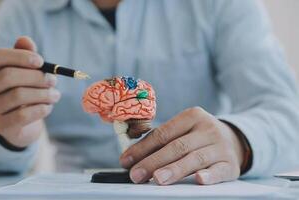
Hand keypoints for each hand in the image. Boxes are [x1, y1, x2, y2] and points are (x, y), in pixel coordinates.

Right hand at [0, 36, 60, 147]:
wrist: (20, 125)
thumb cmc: (23, 91)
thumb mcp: (24, 72)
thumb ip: (25, 54)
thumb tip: (25, 39)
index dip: (21, 56)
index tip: (41, 61)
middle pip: (8, 76)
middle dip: (36, 77)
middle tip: (53, 80)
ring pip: (18, 95)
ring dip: (43, 94)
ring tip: (55, 95)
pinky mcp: (1, 126)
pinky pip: (24, 115)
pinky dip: (41, 109)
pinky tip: (48, 107)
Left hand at [120, 107, 244, 184]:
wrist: (235, 140)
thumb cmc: (199, 136)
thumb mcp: (184, 130)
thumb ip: (161, 139)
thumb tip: (131, 157)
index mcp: (192, 116)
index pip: (163, 133)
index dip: (142, 148)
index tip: (126, 161)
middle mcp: (207, 128)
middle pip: (176, 146)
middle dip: (153, 162)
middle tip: (136, 175)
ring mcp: (220, 146)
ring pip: (194, 158)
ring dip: (174, 170)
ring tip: (157, 179)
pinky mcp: (230, 164)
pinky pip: (219, 170)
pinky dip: (209, 176)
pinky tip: (198, 180)